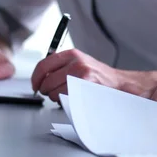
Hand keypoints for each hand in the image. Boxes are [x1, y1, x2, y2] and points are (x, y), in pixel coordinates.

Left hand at [31, 49, 152, 101]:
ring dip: (57, 98)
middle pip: (47, 81)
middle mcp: (75, 62)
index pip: (43, 65)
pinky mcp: (86, 87)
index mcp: (71, 54)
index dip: (36, 78)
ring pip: (54, 92)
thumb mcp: (79, 63)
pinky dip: (66, 102)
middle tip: (52, 93)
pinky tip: (74, 99)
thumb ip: (60, 66)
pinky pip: (65, 98)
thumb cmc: (98, 76)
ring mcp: (81, 74)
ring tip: (68, 95)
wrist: (120, 83)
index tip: (36, 86)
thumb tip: (40, 77)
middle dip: (47, 91)